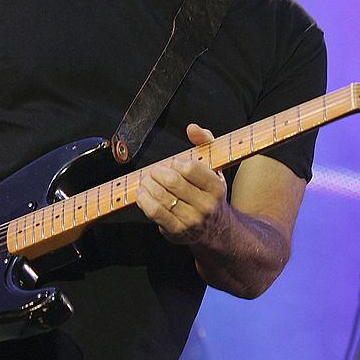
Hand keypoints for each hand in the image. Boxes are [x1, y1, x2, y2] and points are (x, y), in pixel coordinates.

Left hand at [136, 123, 229, 244]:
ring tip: (146, 180)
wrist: (216, 230)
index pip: (191, 168)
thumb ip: (205, 142)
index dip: (176, 162)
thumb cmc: (210, 194)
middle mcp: (206, 205)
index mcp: (216, 188)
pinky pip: (155, 212)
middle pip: (172, 182)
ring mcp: (191, 220)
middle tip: (154, 171)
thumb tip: (192, 128)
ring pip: (161, 196)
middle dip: (157, 172)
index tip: (173, 163)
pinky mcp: (177, 231)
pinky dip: (144, 200)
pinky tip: (142, 194)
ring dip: (148, 184)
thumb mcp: (215, 167)